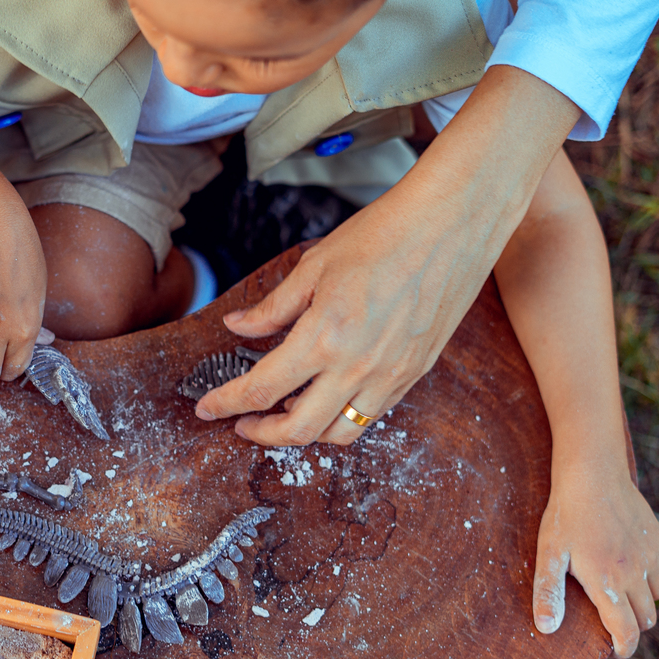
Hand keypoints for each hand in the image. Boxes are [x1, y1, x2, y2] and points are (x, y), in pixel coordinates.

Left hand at [195, 175, 503, 444]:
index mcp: (324, 337)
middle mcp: (357, 367)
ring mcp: (390, 376)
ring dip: (304, 433)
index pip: (261, 389)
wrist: (451, 224)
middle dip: (260, 434)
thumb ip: (272, 307)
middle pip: (298, 430)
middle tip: (241, 423)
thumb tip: (236, 326)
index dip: (227, 404)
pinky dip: (340, 418)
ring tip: (285, 411)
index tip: (206, 408)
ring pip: (338, 434)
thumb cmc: (383, 235)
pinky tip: (326, 396)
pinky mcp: (414, 374)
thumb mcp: (313, 266)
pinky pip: (371, 415)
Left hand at [532, 460, 658, 657]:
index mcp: (608, 584)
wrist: (592, 474)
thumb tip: (546, 628)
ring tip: (618, 590)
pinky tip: (630, 563)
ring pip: (657, 595)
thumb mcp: (549, 554)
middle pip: (646, 618)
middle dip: (632, 625)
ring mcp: (651, 557)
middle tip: (611, 618)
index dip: (624, 648)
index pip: (627, 633)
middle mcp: (636, 575)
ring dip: (643, 600)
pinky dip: (652, 574)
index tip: (616, 651)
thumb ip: (548, 592)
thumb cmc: (565, 515)